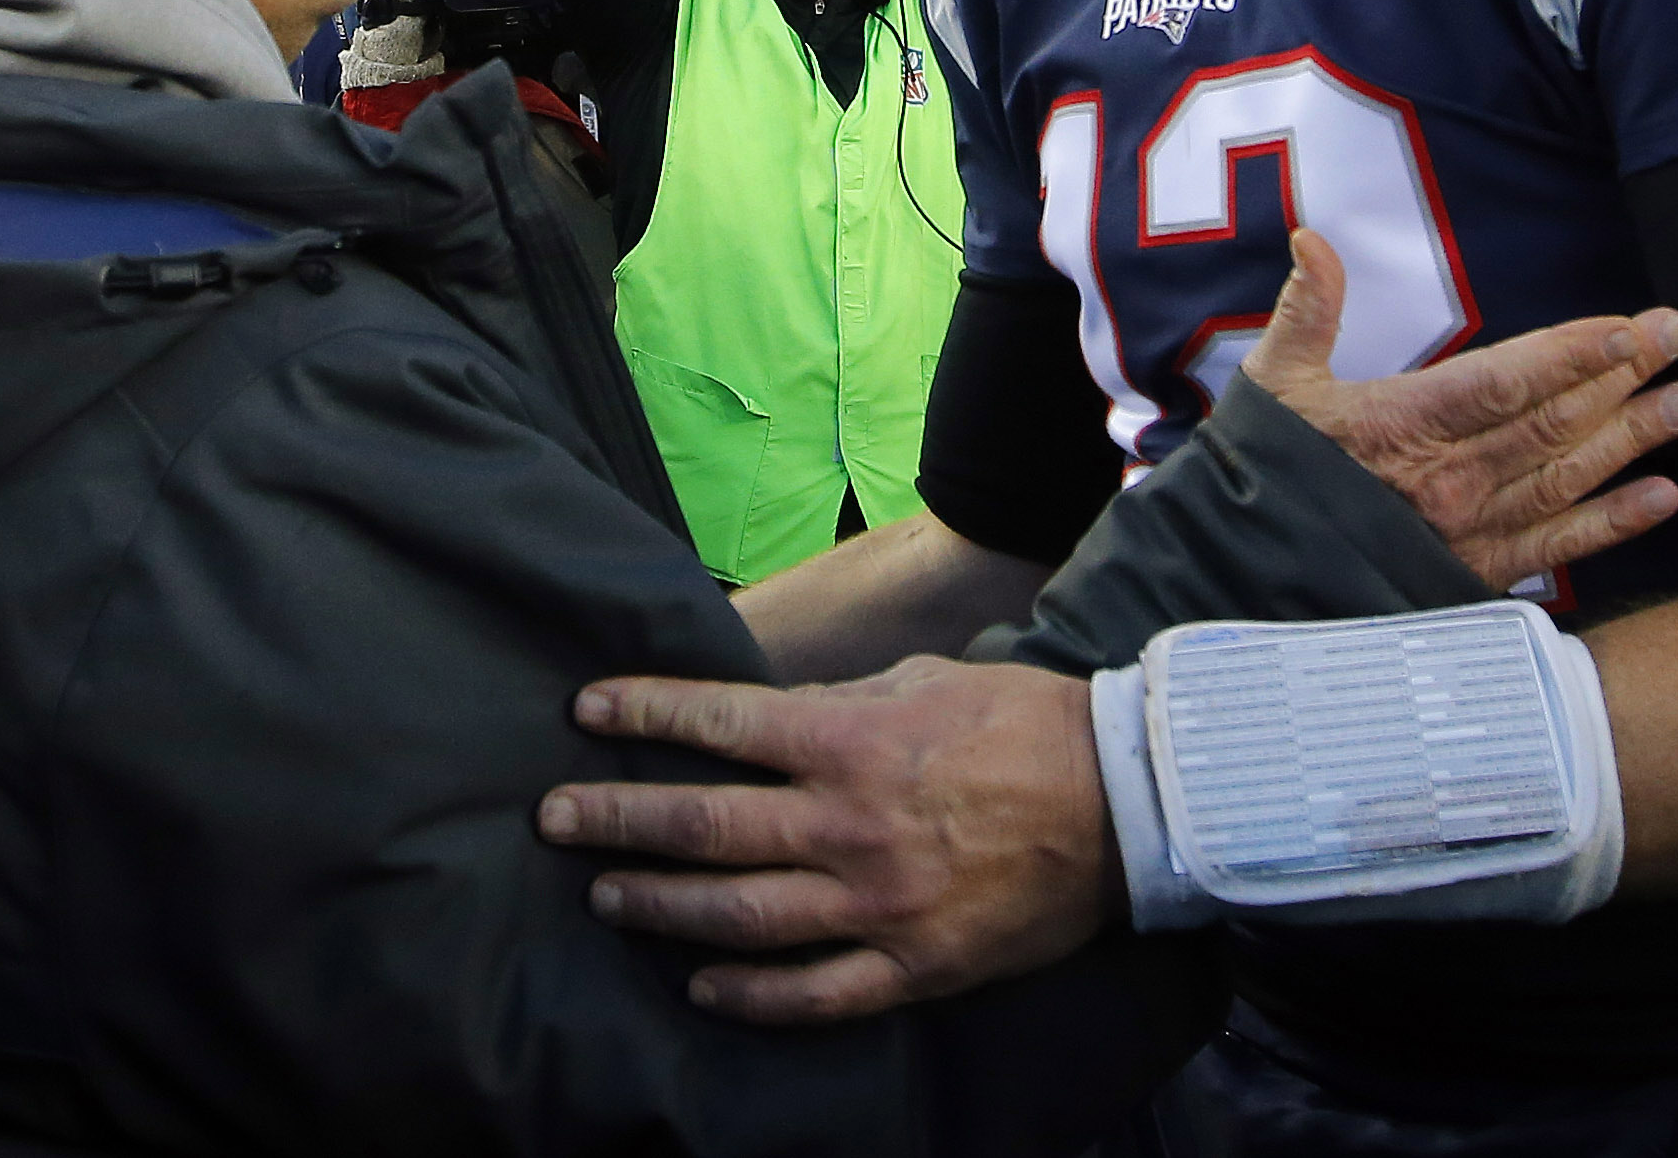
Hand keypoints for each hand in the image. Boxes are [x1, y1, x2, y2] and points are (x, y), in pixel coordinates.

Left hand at [538, 654, 1111, 1024]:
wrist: (1122, 801)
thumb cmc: (1021, 722)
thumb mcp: (923, 682)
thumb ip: (837, 706)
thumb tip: (765, 715)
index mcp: (852, 742)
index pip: (720, 724)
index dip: (645, 714)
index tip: (586, 710)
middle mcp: (849, 826)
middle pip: (705, 826)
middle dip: (619, 819)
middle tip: (555, 817)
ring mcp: (877, 905)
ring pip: (739, 916)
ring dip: (661, 906)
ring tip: (606, 895)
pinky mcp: (911, 966)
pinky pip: (811, 995)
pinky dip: (748, 995)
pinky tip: (702, 985)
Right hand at [1241, 228, 1677, 588]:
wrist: (1244, 572)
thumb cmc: (1262, 469)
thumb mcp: (1273, 381)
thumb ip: (1305, 310)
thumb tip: (1311, 238)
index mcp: (1401, 424)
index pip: (1503, 382)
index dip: (1571, 355)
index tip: (1627, 330)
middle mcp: (1445, 480)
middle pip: (1551, 424)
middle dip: (1620, 379)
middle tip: (1677, 339)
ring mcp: (1465, 533)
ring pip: (1564, 479)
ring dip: (1631, 441)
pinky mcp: (1472, 577)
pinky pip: (1555, 549)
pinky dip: (1611, 526)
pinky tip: (1660, 500)